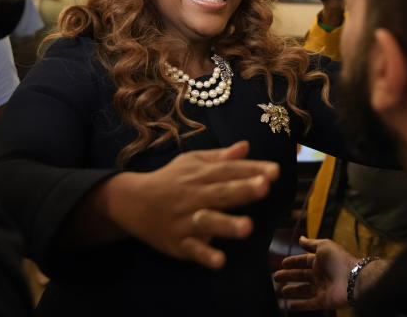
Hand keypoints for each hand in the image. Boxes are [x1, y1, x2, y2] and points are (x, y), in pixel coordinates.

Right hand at [105, 141, 278, 269]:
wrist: (131, 202)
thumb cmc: (170, 180)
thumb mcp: (192, 162)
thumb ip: (221, 157)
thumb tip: (247, 146)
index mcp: (200, 174)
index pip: (228, 170)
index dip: (252, 170)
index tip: (275, 171)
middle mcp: (193, 196)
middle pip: (221, 192)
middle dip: (243, 190)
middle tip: (265, 187)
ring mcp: (185, 220)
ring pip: (207, 221)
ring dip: (227, 224)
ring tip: (248, 227)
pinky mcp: (177, 243)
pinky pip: (192, 250)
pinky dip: (205, 255)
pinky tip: (220, 261)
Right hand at [274, 236, 357, 310]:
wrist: (353, 279)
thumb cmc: (339, 260)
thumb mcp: (324, 246)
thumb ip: (311, 244)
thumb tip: (300, 238)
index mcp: (321, 261)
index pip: (304, 261)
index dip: (293, 262)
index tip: (282, 263)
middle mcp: (321, 274)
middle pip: (301, 276)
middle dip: (289, 276)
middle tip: (276, 277)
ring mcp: (322, 288)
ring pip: (304, 290)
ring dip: (293, 291)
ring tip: (281, 292)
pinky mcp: (324, 301)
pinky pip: (310, 304)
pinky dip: (300, 306)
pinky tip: (289, 306)